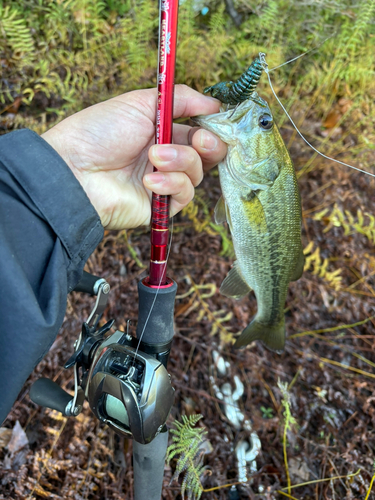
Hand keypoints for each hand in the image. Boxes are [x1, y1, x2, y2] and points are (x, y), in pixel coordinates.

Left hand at [42, 85, 226, 229]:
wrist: (74, 170)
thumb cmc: (100, 132)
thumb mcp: (140, 103)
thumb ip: (180, 99)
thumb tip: (215, 104)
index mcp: (161, 132)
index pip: (199, 130)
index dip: (211, 126)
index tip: (214, 119)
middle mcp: (165, 158)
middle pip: (206, 154)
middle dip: (209, 144)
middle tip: (200, 140)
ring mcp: (163, 183)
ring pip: (197, 173)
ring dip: (181, 161)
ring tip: (154, 157)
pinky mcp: (160, 207)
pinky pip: (184, 195)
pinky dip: (172, 184)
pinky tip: (150, 180)